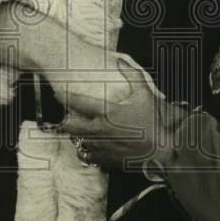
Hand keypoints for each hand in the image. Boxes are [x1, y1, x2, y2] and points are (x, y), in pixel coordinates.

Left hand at [60, 61, 174, 170]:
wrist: (160, 151)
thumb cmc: (153, 123)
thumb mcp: (145, 94)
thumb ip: (132, 75)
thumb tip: (120, 61)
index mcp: (107, 113)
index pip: (78, 103)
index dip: (65, 97)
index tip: (60, 93)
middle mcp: (99, 130)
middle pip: (70, 126)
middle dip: (66, 120)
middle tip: (68, 115)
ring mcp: (101, 147)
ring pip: (76, 141)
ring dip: (75, 135)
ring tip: (78, 129)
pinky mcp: (105, 159)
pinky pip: (86, 156)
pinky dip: (84, 150)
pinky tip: (89, 145)